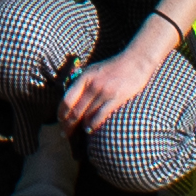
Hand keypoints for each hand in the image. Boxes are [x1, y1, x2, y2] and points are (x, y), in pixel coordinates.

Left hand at [60, 29, 176, 136]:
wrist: (135, 62)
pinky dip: (93, 124)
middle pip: (75, 111)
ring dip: (81, 125)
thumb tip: (71, 99)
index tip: (60, 121)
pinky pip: (100, 115)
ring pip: (87, 115)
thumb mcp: (93, 70)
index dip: (61, 113)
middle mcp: (92, 85)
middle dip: (68, 125)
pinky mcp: (116, 98)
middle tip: (64, 133)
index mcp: (84, 78)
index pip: (67, 100)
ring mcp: (104, 92)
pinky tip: (90, 129)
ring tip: (79, 131)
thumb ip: (82, 82)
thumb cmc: (113, 67)